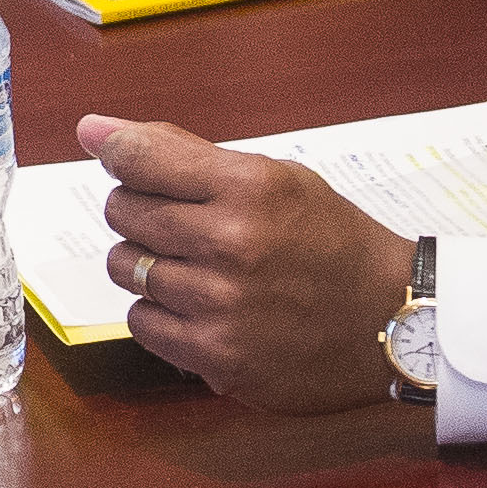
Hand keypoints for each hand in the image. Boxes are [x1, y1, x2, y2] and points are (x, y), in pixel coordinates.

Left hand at [81, 110, 418, 409]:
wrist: (394, 321)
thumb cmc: (332, 243)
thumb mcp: (276, 179)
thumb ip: (182, 153)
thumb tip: (92, 130)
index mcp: (250, 188)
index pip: (138, 158)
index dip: (119, 156)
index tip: (117, 158)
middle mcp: (232, 243)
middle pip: (124, 213)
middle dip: (142, 212)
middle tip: (184, 223)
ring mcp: (221, 305)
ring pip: (126, 268)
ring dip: (149, 265)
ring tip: (196, 267)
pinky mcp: (217, 357)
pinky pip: (142, 323)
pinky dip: (161, 314)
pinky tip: (199, 307)